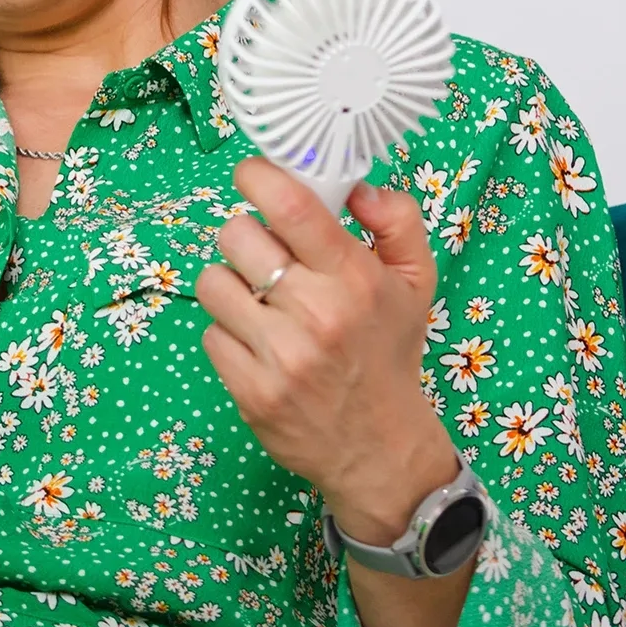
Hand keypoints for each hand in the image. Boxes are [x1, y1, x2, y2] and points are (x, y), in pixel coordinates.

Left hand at [195, 159, 460, 544]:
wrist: (381, 450)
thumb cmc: (388, 353)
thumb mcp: (416, 283)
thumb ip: (396, 222)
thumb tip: (356, 186)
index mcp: (355, 278)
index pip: (289, 206)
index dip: (257, 176)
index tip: (253, 177)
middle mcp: (316, 312)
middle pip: (237, 236)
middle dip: (247, 238)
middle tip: (268, 259)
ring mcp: (280, 354)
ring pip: (213, 282)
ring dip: (232, 287)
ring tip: (261, 305)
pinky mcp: (250, 390)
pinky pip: (210, 333)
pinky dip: (228, 334)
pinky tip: (258, 346)